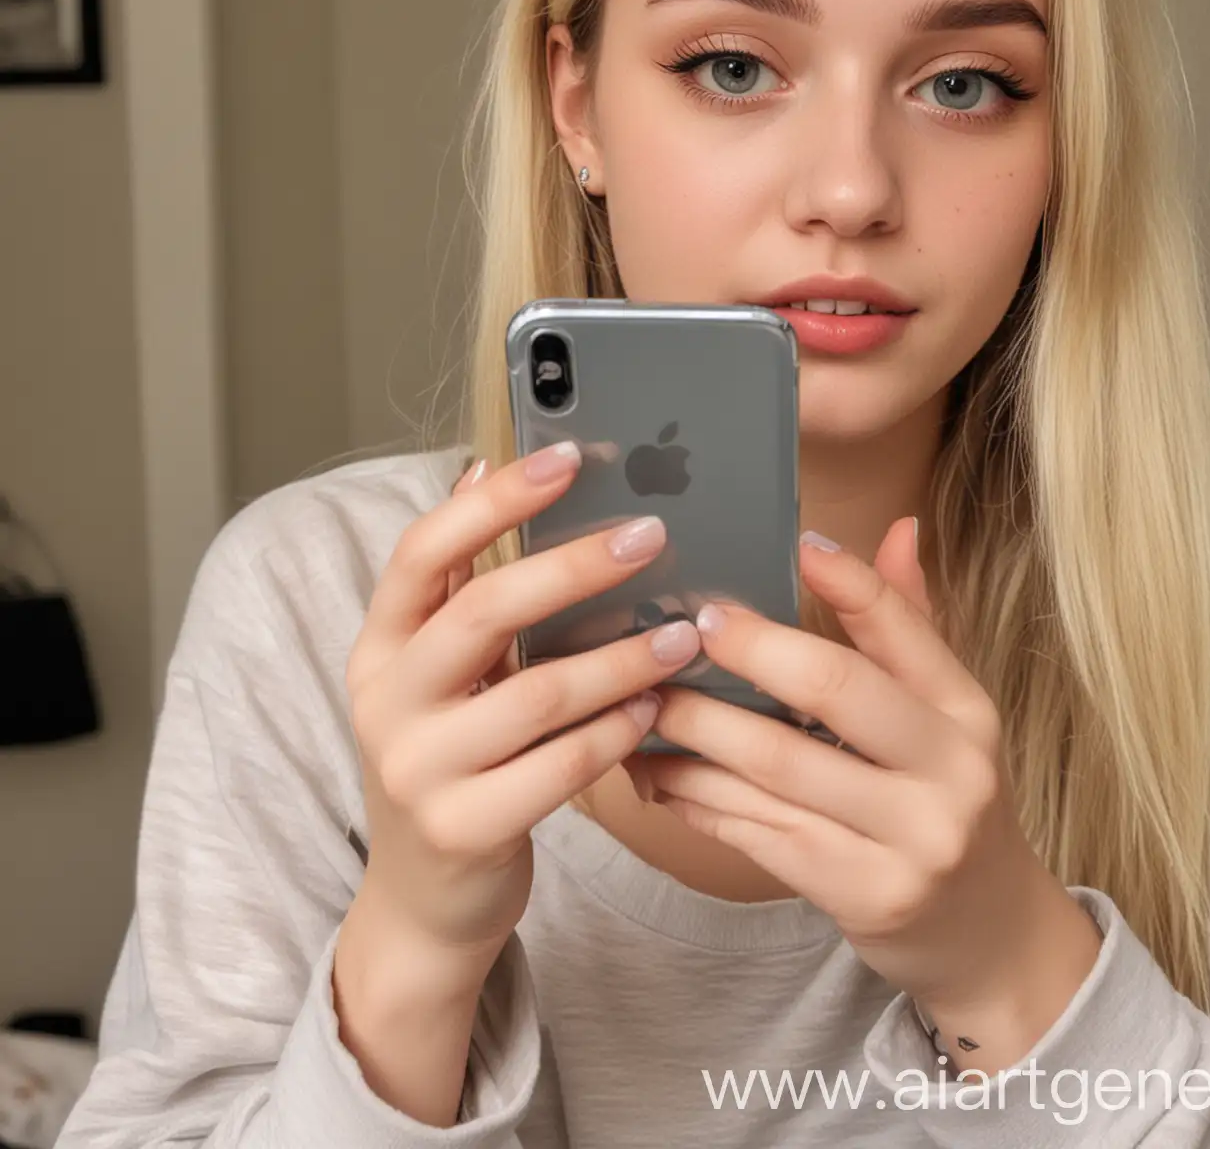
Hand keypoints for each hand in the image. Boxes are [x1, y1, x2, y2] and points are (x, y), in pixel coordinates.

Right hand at [342, 446, 704, 982]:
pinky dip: (616, 732)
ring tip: (683, 632)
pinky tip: (658, 707)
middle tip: (651, 537)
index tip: (565, 457)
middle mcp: (385, 701)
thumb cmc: (454, 755)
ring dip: (621, 659)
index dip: (491, 500)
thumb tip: (478, 466)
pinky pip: (558, 768)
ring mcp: (418, 770)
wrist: (425, 898)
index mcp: (380, 645)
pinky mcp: (463, 830)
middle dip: (574, 567)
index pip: (419, 552)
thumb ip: (460, 584)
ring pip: (535, 695)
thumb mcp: (441, 672)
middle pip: (482, 610)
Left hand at [630, 518, 1100, 1067]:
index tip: (796, 542)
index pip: (906, 631)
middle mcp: (950, 772)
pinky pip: (759, 832)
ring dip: (695, 731)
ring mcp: (910, 840)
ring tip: (643, 701)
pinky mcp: (864, 894)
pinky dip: (698, 799)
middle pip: (833, 691)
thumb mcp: (949, 717)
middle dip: (749, 652)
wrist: (985, 933)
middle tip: (686, 627)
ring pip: (776, 768)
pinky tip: (657, 775)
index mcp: (967, 711)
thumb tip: (898, 526)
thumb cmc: (946, 799)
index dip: (849, 581)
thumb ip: (912, 626)